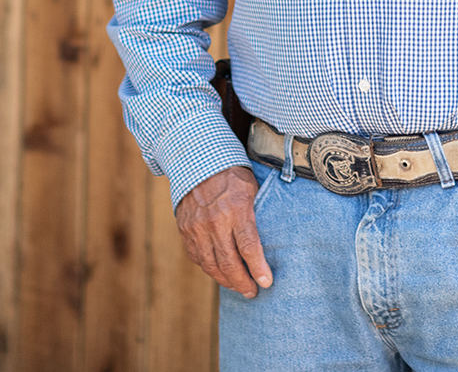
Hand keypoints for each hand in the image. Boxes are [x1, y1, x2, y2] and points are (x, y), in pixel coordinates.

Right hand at [175, 165, 273, 296]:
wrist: (198, 164)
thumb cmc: (233, 178)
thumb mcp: (252, 191)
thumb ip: (257, 217)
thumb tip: (271, 244)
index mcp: (236, 210)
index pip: (248, 247)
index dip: (258, 269)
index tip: (266, 283)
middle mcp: (214, 221)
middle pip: (228, 263)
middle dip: (243, 282)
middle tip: (253, 292)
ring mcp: (197, 227)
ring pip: (211, 265)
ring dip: (226, 281)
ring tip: (238, 286)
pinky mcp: (185, 230)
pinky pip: (198, 258)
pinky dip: (209, 269)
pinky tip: (220, 272)